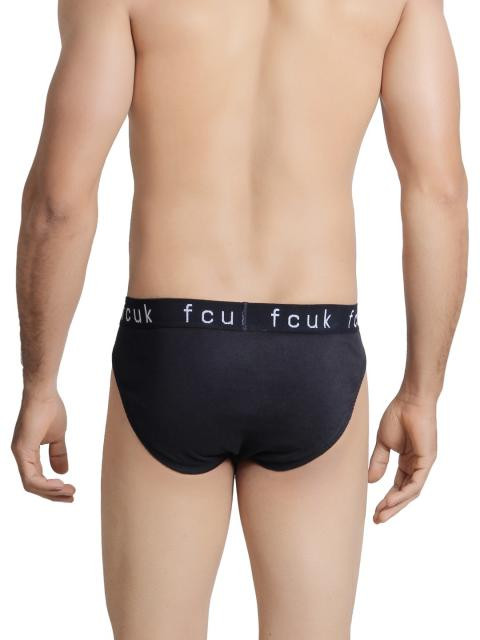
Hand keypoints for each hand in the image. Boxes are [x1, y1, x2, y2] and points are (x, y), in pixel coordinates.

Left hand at [11, 388, 75, 501]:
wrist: (44, 393)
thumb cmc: (50, 409)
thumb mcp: (58, 436)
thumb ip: (58, 454)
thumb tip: (63, 472)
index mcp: (27, 453)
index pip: (38, 478)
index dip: (53, 488)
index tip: (71, 491)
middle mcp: (21, 456)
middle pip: (34, 485)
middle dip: (53, 494)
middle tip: (71, 496)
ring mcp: (19, 453)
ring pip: (31, 485)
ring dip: (51, 492)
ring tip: (68, 491)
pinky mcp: (21, 451)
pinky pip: (30, 477)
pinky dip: (45, 485)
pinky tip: (59, 484)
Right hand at [368, 393, 436, 523]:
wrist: (409, 401)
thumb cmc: (397, 415)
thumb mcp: (383, 443)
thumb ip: (378, 462)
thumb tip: (370, 481)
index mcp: (407, 461)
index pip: (398, 485)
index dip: (386, 499)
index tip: (374, 510)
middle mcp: (416, 465)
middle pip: (405, 493)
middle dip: (391, 507)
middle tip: (377, 519)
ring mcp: (423, 464)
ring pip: (411, 492)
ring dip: (396, 504)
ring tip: (381, 514)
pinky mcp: (427, 461)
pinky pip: (415, 483)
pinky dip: (403, 493)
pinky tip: (390, 500)